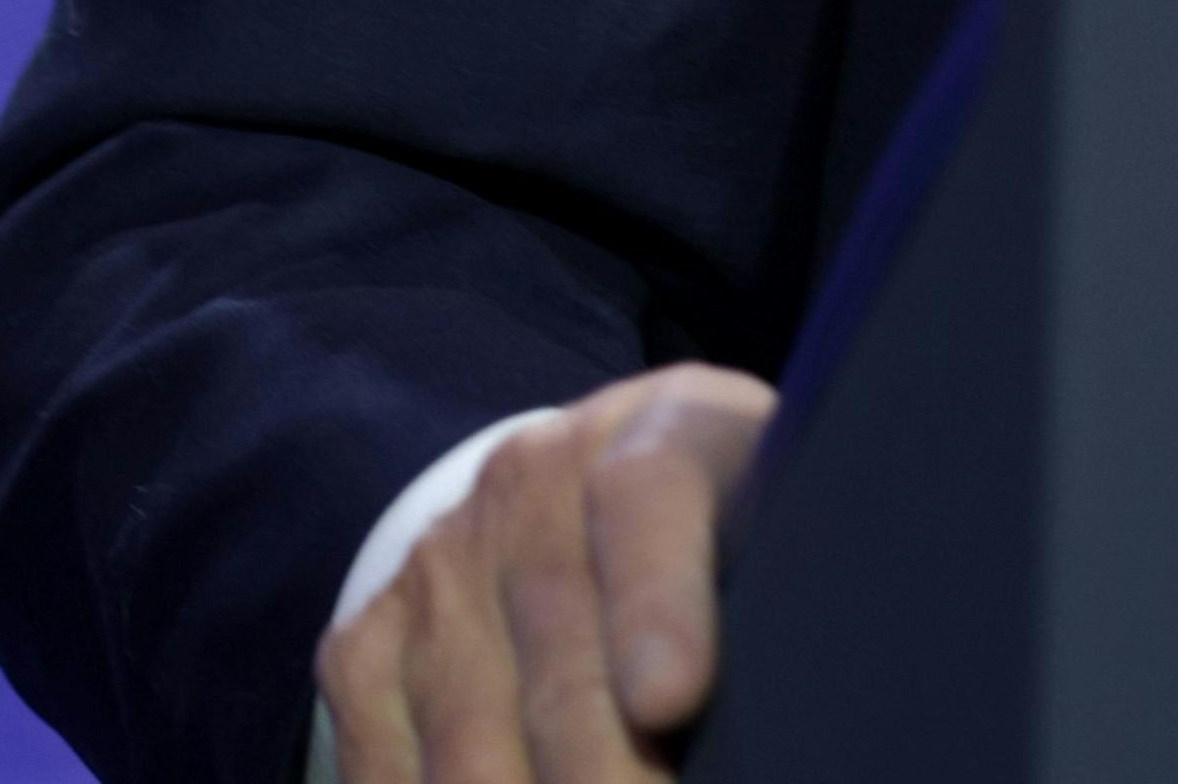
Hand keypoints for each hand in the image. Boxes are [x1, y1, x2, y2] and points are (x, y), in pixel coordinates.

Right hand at [317, 361, 774, 783]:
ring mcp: (440, 565)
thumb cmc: (728, 534)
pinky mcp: (366, 643)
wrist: (583, 491)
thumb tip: (811, 701)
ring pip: (474, 743)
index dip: (657, 606)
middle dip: (612, 780)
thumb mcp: (782, 526)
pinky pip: (389, 773)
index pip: (648, 500)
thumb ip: (792, 591)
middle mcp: (533, 482)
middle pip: (561, 662)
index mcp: (666, 430)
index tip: (672, 699)